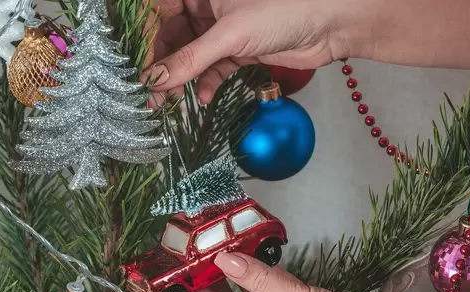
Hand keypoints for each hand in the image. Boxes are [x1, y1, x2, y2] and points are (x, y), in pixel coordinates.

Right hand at [142, 0, 371, 105]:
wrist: (332, 24)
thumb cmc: (284, 10)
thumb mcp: (231, 34)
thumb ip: (191, 59)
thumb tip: (155, 80)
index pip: (159, 13)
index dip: (147, 42)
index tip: (137, 70)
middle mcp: (208, 5)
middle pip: (173, 37)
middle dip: (164, 68)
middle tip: (151, 95)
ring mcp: (223, 28)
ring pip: (192, 56)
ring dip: (183, 80)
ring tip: (172, 104)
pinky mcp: (239, 49)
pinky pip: (214, 67)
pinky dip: (209, 83)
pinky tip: (206, 98)